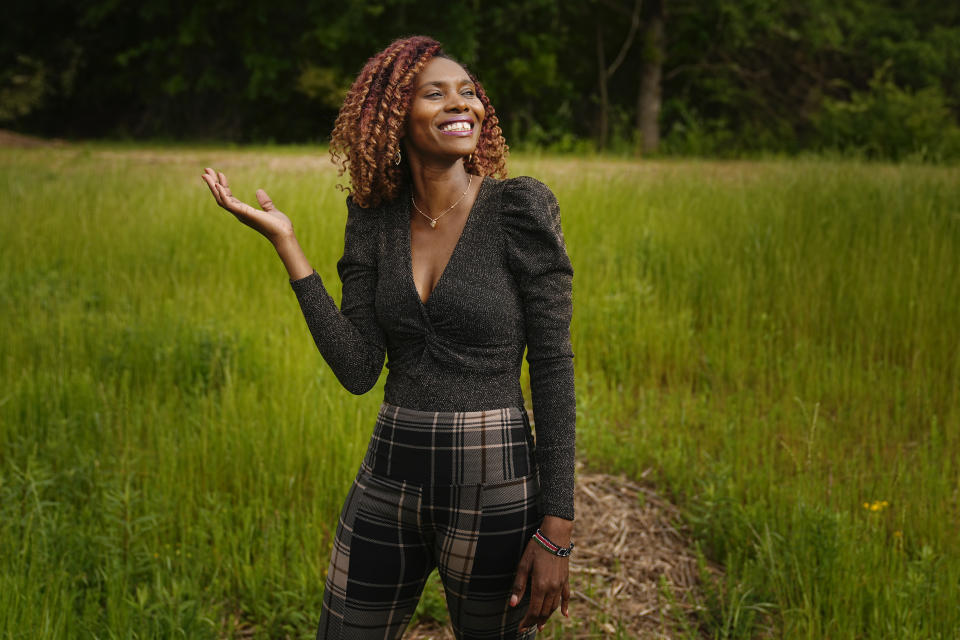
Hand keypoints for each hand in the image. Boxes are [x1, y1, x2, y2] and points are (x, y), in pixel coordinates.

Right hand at [201, 168, 293, 243]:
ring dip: (213, 186)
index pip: (229, 197)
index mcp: (244, 211)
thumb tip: (259, 191)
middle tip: (206, 171)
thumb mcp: (271, 210)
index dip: (223, 185)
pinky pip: (228, 203)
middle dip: (213, 184)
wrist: (284, 234)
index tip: (220, 174)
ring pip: (221, 199)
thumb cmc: (279, 226)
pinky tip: (217, 184)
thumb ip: (265, 202)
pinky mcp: (244, 213)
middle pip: (221, 197)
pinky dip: (222, 194)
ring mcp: (240, 213)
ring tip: (206, 174)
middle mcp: (239, 213)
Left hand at [510, 517, 572, 632]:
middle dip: (535, 621)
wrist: (555, 535)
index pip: (534, 611)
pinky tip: (565, 615)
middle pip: (544, 611)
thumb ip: (519, 586)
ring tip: (541, 624)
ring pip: (554, 606)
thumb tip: (513, 604)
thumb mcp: (524, 565)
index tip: (520, 628)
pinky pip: (566, 596)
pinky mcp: (566, 579)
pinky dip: (565, 607)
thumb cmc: (536, 548)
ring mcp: (560, 584)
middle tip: (527, 627)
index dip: (527, 621)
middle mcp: (552, 588)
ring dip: (547, 617)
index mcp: (540, 585)